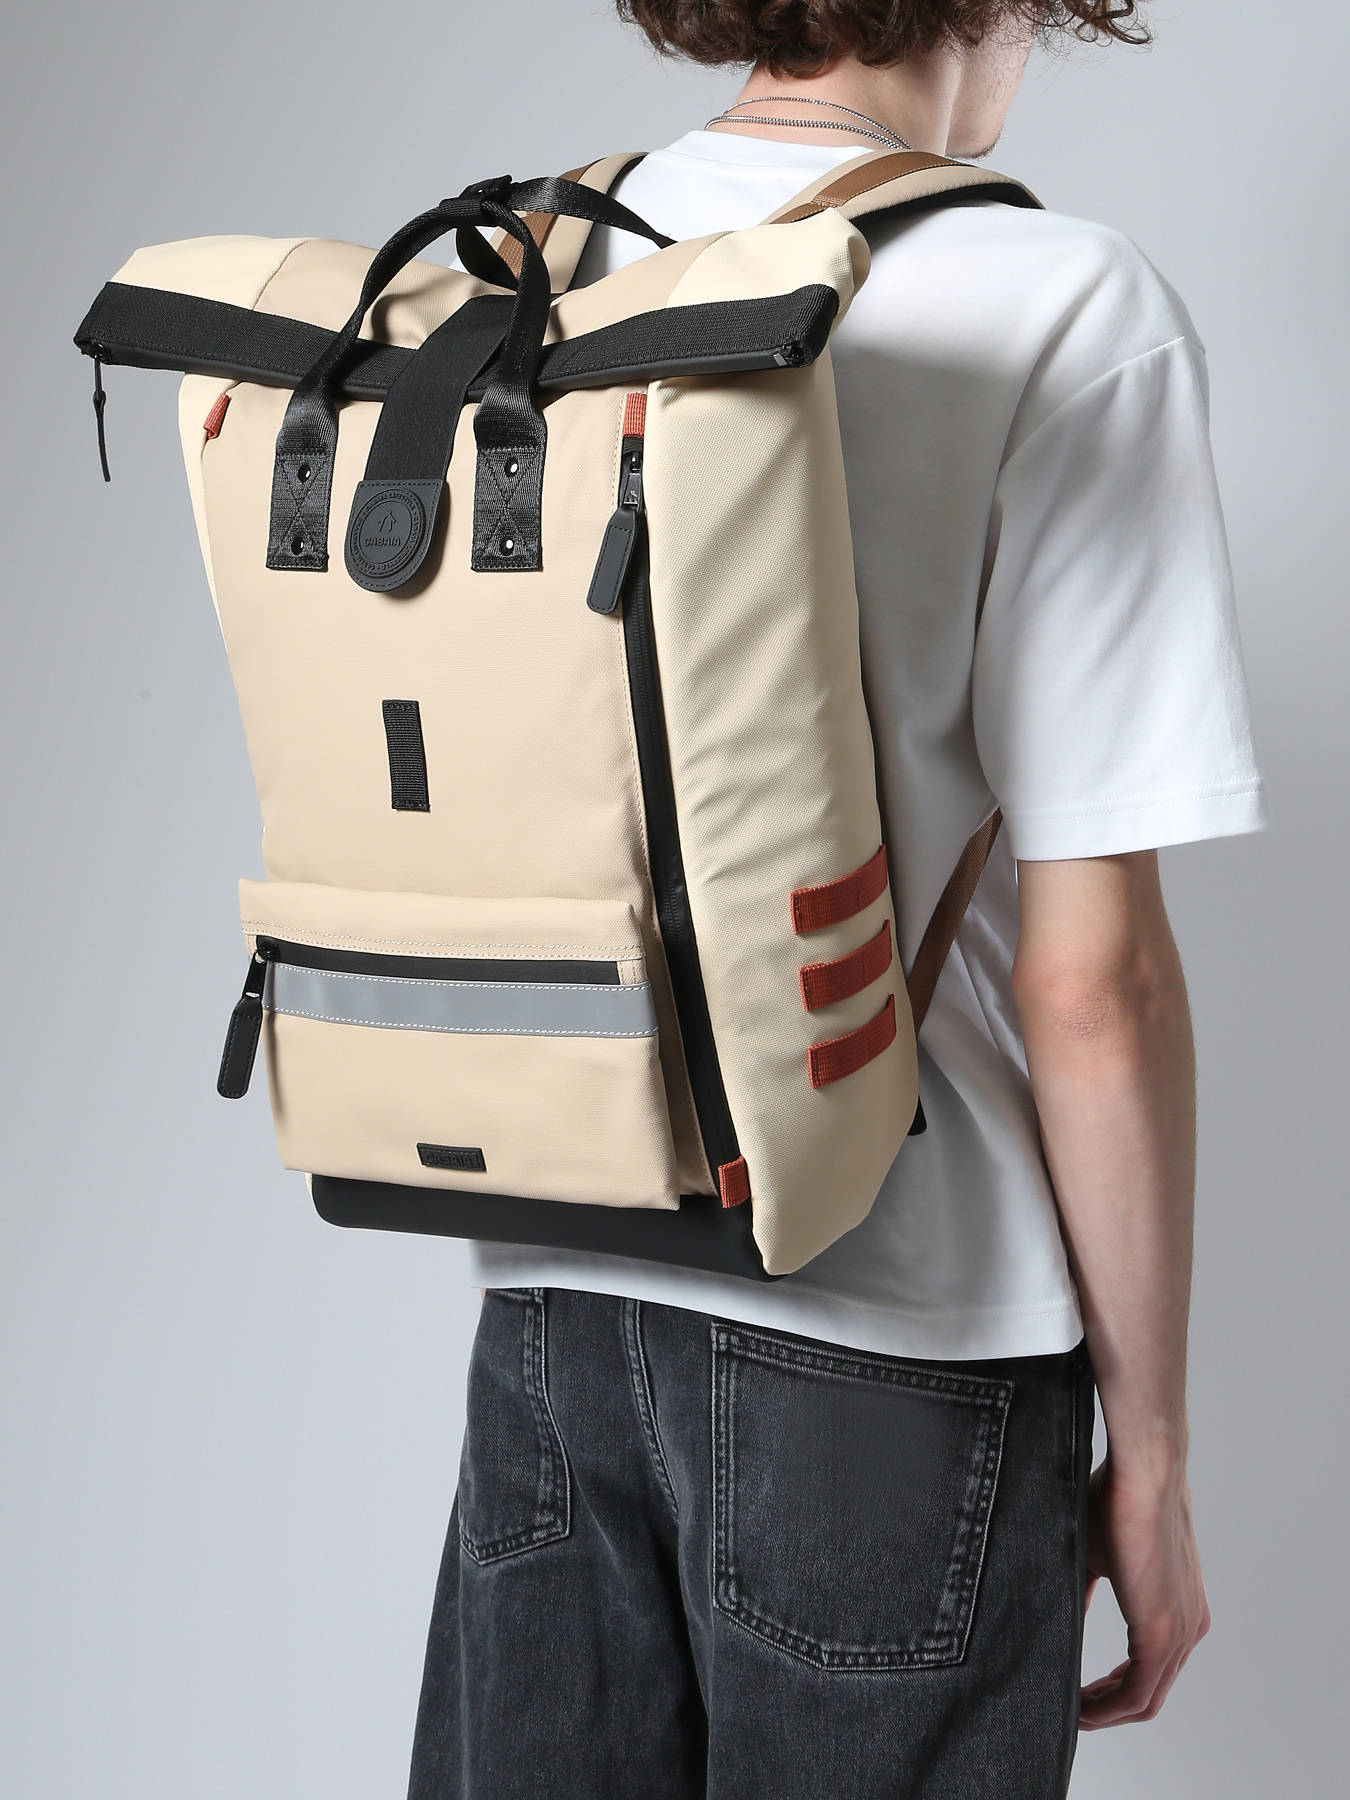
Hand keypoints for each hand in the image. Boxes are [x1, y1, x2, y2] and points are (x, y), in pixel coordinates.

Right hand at [1080, 1454, 1211, 1727]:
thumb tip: (1066, 1612)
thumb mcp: (1097, 1554)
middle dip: (1108, 1708)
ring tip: (1071, 1713)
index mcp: (1180, 1608)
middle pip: (1150, 1694)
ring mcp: (1181, 1633)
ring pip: (1145, 1699)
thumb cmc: (1116, 1497)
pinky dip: (1107, 1707)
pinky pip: (1137, 1693)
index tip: (1084, 1694)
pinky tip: (1080, 1706)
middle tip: (1073, 1710)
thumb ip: (1089, 1589)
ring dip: (1105, 1713)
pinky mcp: (1163, 1633)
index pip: (1152, 1669)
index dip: (1116, 1689)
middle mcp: (1189, 1627)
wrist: (1141, 1470)